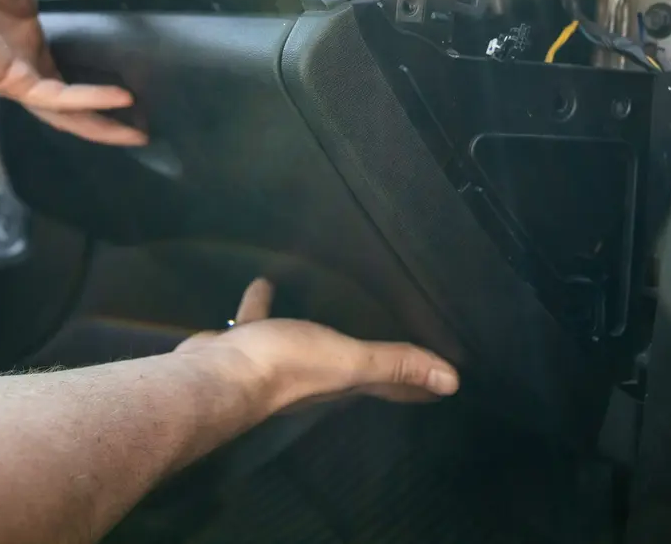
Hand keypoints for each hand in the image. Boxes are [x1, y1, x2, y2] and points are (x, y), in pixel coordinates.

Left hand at [0, 0, 146, 145]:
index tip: (129, 92)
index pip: (66, 73)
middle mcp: (19, 62)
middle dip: (104, 123)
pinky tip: (117, 98)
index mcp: (23, 37)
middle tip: (140, 134)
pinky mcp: (4, 77)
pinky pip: (52, 96)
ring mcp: (12, 74)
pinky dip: (86, 99)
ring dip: (99, 125)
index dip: (95, 86)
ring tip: (135, 136)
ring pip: (63, 113)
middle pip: (69, 106)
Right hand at [177, 279, 459, 412]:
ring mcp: (276, 363)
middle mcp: (313, 378)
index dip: (416, 387)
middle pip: (352, 368)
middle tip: (391, 339)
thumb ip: (395, 364)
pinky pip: (261, 322)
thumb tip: (452, 382)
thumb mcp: (349, 360)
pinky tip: (263, 283)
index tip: (440, 386)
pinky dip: (263, 305)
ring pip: (305, 343)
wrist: (218, 373)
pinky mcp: (247, 347)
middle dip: (372, 359)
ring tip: (327, 305)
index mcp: (342, 383)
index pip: (390, 386)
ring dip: (316, 330)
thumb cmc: (287, 365)